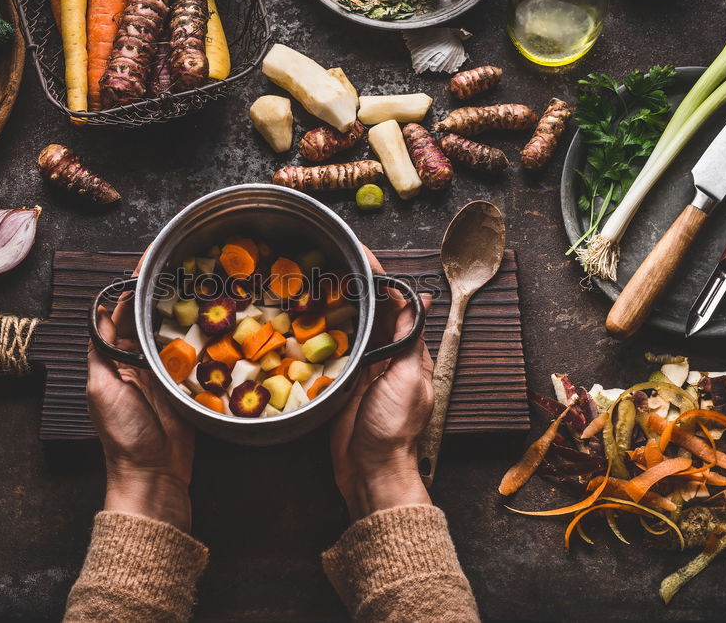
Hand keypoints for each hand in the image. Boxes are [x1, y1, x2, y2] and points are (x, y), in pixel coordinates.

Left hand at [87, 288, 194, 531]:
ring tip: (194, 286)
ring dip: (180, 314)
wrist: (154, 473)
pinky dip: (199, 340)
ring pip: (170, 336)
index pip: (118, 318)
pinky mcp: (187, 386)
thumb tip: (97, 313)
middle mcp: (138, 364)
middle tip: (174, 269)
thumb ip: (100, 350)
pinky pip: (193, 358)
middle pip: (147, 322)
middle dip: (157, 297)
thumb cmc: (122, 433)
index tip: (141, 267)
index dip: (127, 293)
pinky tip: (211, 321)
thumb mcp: (102, 388)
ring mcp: (164, 375)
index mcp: (113, 363)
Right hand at [330, 249, 433, 519]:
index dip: (380, 278)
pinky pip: (330, 351)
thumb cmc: (394, 427)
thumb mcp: (407, 377)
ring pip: (348, 328)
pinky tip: (305, 316)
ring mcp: (360, 369)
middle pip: (369, 311)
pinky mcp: (338, 383)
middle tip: (330, 258)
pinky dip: (320, 333)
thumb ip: (408, 338)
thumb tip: (420, 298)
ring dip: (335, 304)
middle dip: (354, 285)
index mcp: (407, 352)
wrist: (370, 470)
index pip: (394, 304)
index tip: (361, 254)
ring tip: (315, 277)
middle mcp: (384, 356)